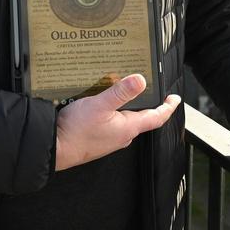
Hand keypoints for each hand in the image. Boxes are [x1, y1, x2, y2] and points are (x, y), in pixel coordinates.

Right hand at [54, 74, 180, 171]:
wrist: (55, 149)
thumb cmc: (76, 131)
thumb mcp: (99, 105)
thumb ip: (120, 92)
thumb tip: (140, 80)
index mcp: (128, 128)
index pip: (156, 117)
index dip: (168, 107)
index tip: (175, 99)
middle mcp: (122, 135)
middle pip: (142, 118)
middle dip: (147, 103)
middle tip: (149, 88)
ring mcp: (110, 138)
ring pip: (126, 120)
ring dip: (128, 106)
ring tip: (125, 91)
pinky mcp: (98, 138)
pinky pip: (113, 124)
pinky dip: (114, 112)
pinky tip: (103, 104)